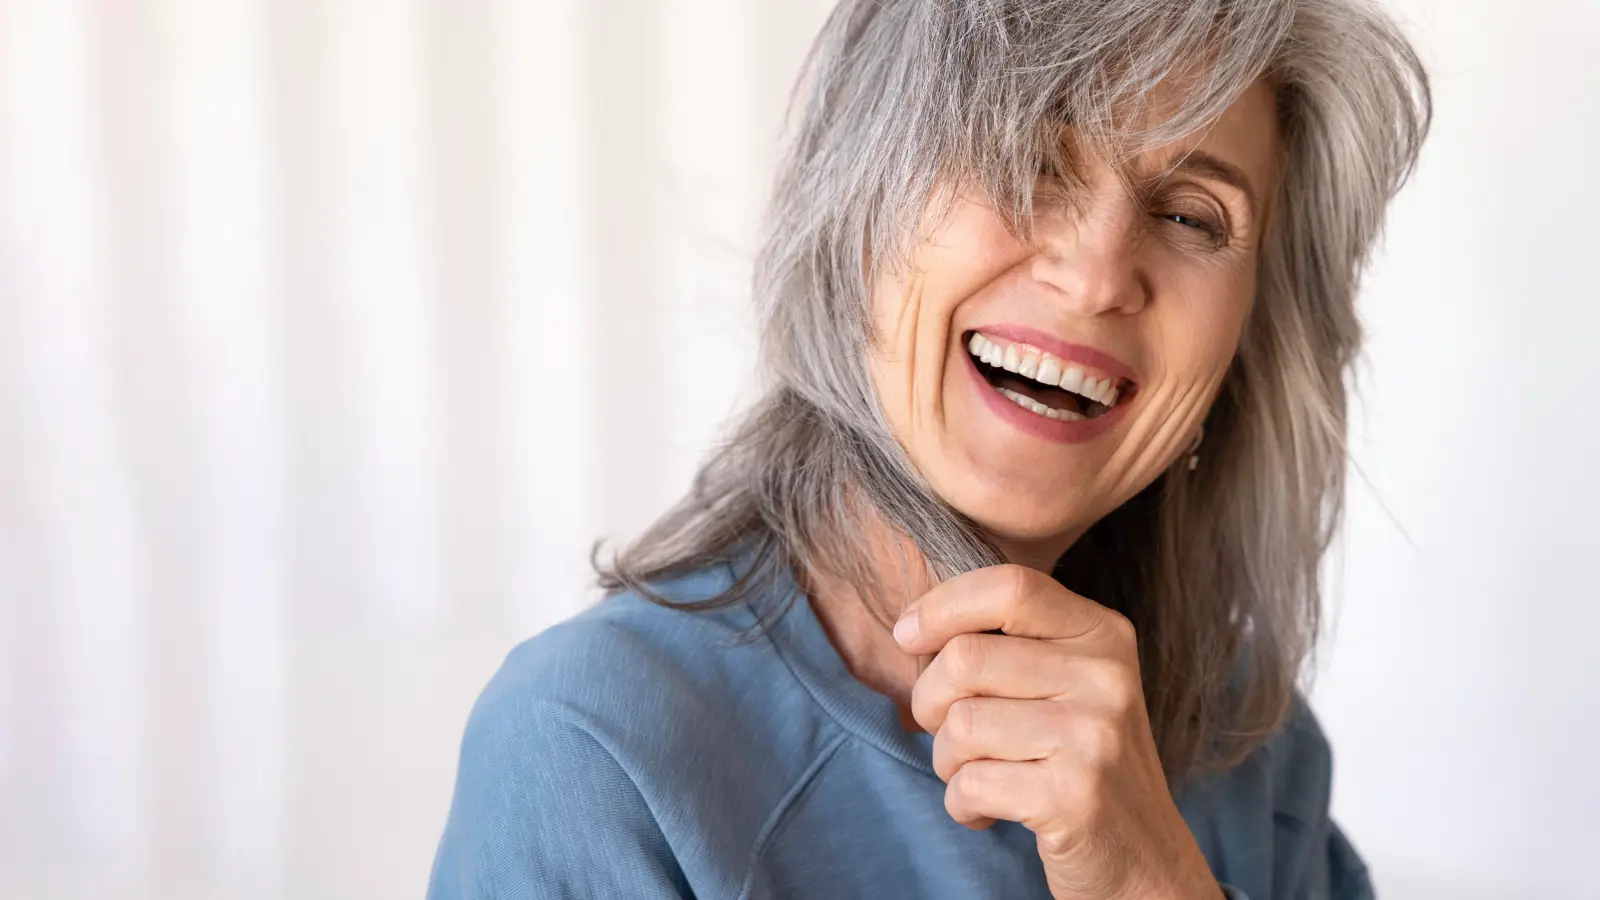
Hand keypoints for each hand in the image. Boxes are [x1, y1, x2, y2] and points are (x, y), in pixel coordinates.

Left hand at [893, 564, 1221, 899]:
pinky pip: (970, 784)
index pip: (1009, 586)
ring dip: (947, 761)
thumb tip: (911, 625)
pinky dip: (962, 805)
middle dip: (930, 702)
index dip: (942, 605)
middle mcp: (1106, 677)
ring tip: (977, 776)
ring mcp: (1094, 736)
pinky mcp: (1075, 797)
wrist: (1144, 859)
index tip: (908, 636)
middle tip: (947, 734)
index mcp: (1103, 635)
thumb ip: (1010, 644)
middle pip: (965, 658)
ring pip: (960, 725)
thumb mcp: (1067, 685)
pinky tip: (988, 812)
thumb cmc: (1080, 763)